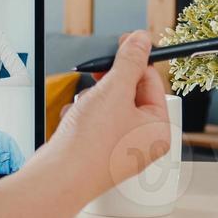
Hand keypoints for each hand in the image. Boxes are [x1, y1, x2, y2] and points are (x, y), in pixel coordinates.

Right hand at [55, 31, 171, 192]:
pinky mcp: (97, 152)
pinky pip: (92, 122)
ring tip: (83, 109)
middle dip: (108, 85)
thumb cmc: (91, 144)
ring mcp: (119, 148)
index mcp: (158, 129)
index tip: (122, 42)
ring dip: (91, 101)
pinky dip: (81, 117)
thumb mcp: (114, 90)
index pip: (151, 82)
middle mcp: (143, 141)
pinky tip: (73, 124)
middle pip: (129, 94)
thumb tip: (142, 39)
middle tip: (97, 75)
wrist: (59, 177)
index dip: (135, 60)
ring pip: (108, 106)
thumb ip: (130, 60)